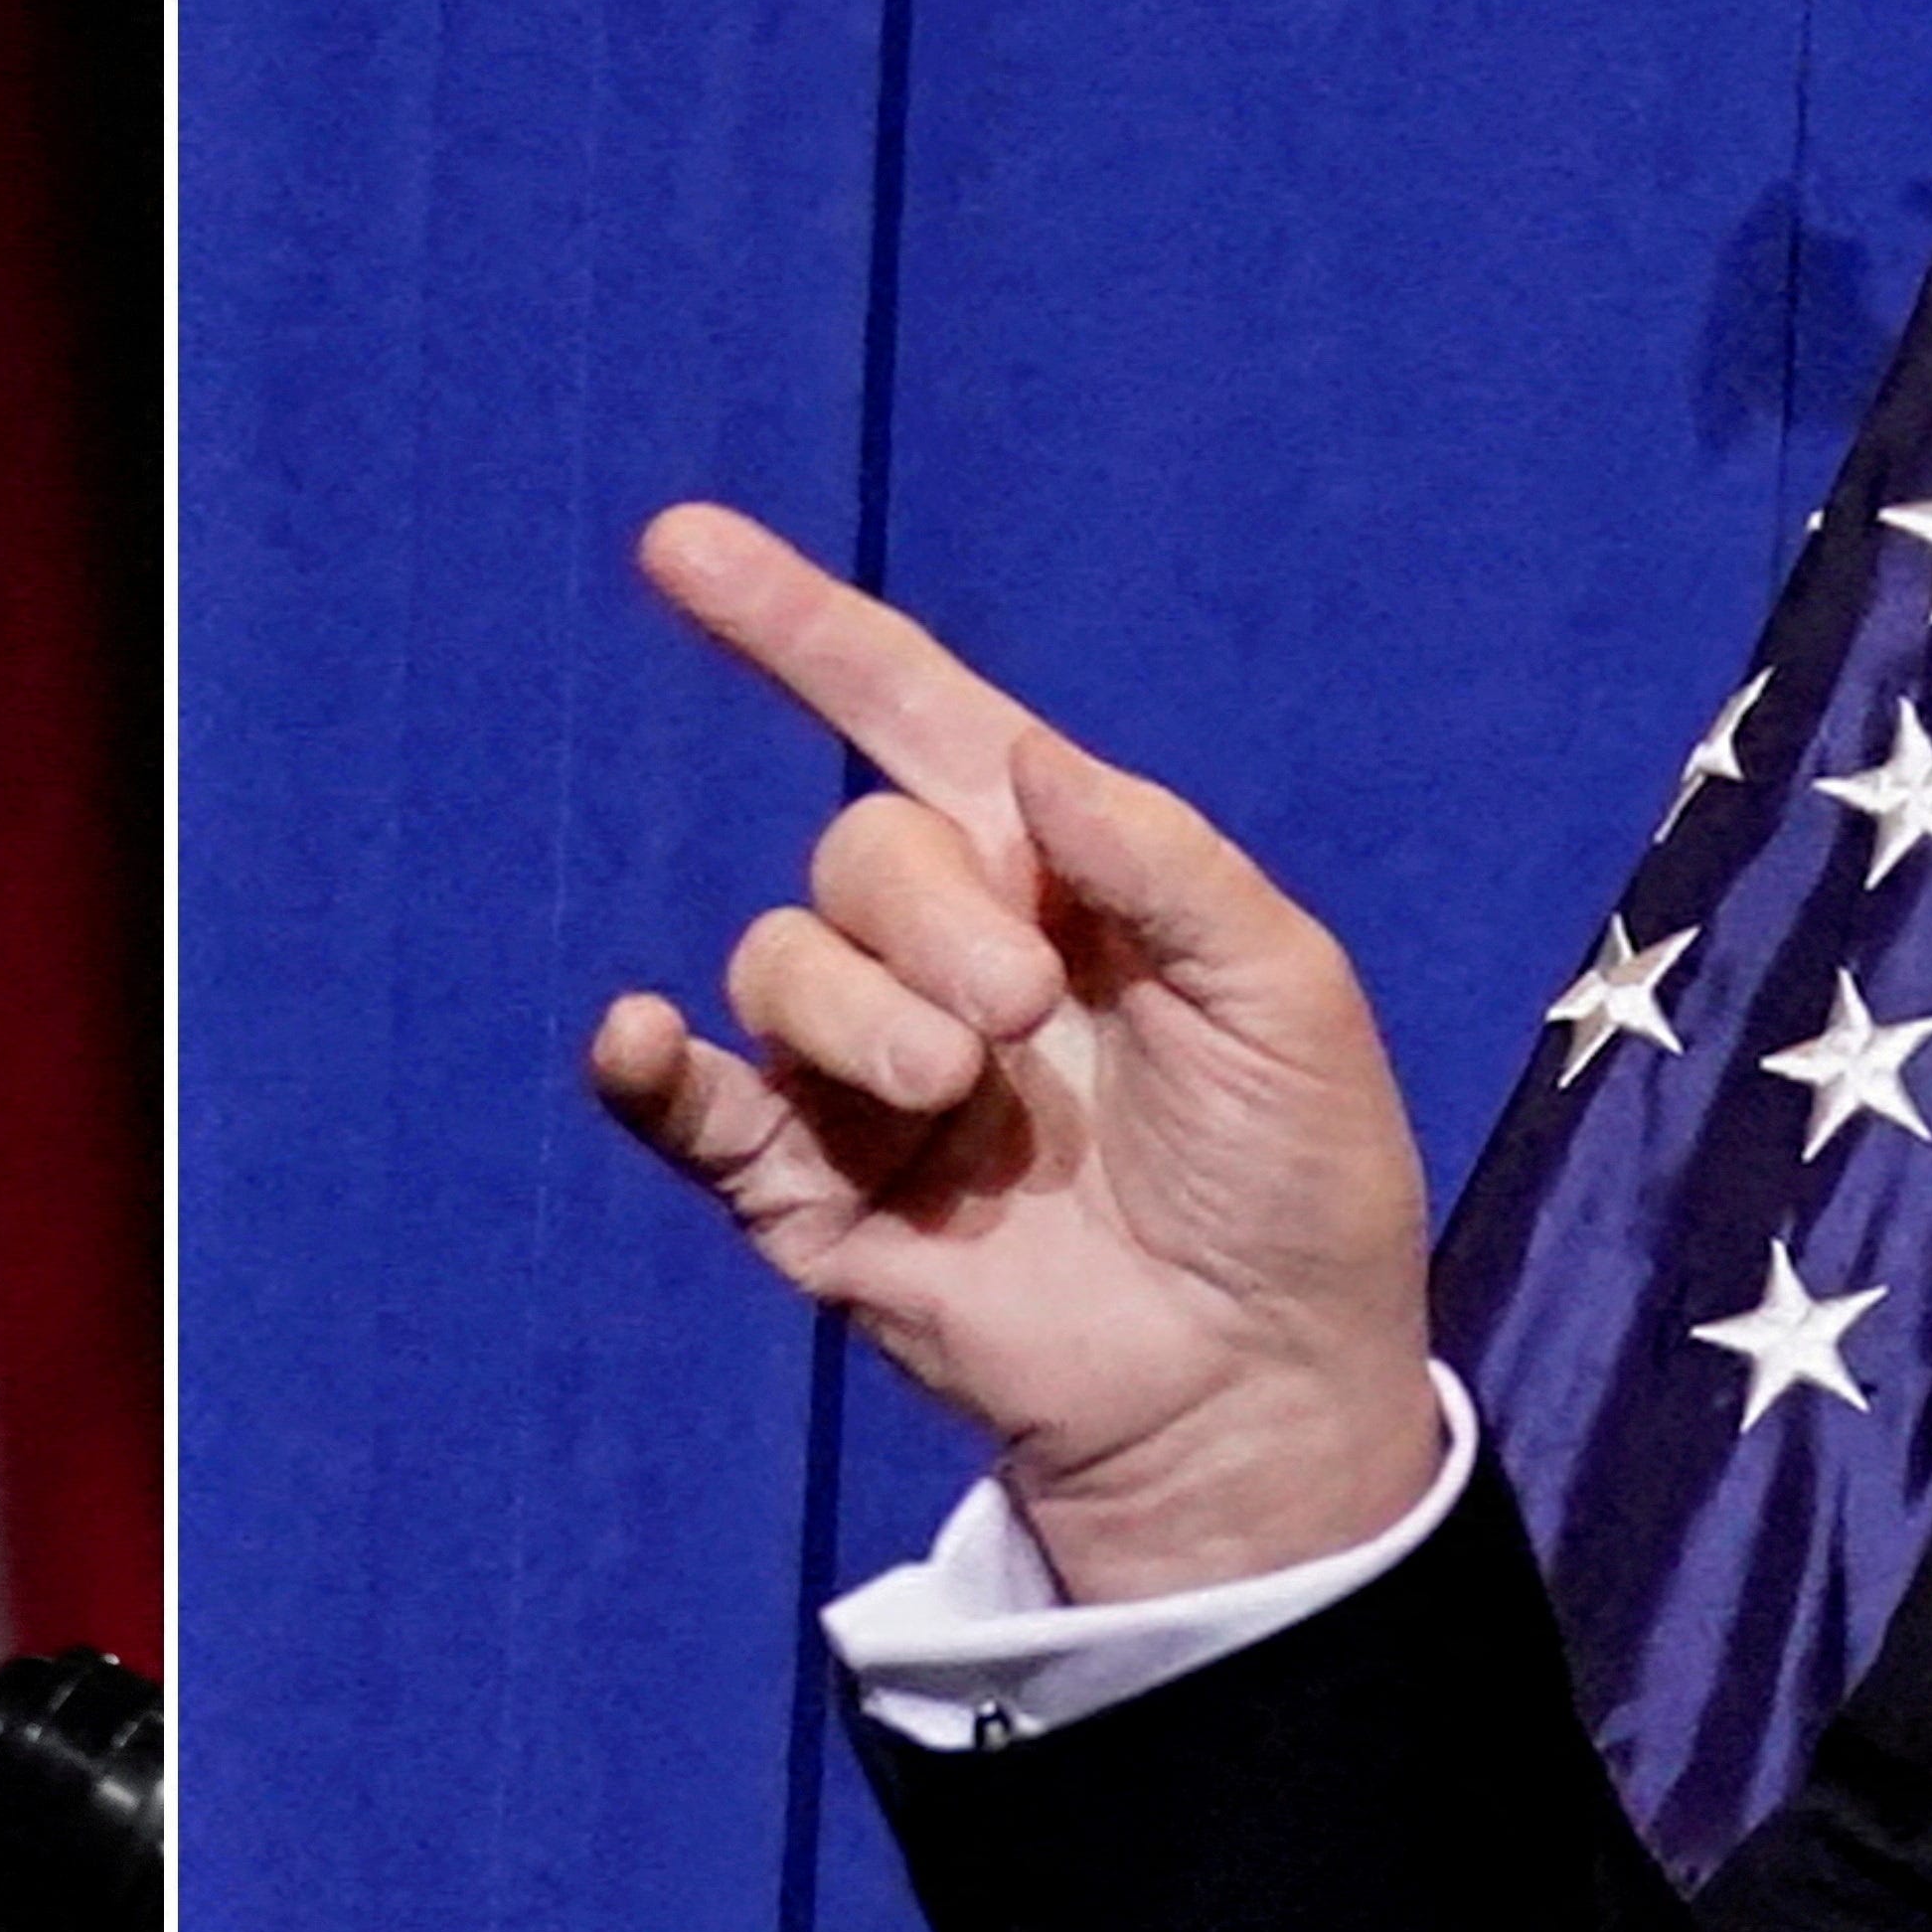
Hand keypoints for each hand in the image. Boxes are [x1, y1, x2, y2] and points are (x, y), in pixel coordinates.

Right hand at [580, 503, 1444, 1601]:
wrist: (1255, 1387)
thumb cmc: (1296, 1184)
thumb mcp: (1285, 992)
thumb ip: (1161, 859)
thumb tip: (1026, 758)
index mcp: (1056, 880)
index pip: (908, 717)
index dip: (797, 629)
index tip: (678, 543)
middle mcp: (944, 959)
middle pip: (856, 854)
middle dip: (932, 918)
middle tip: (1029, 1025)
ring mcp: (865, 1077)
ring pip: (781, 963)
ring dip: (866, 1015)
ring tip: (966, 1100)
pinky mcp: (808, 1194)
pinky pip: (688, 1106)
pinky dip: (644, 1067)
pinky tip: (635, 1037)